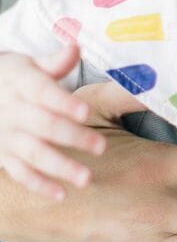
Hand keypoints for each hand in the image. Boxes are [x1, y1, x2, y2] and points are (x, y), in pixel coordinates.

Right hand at [0, 45, 105, 199]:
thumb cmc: (16, 78)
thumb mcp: (30, 64)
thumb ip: (55, 62)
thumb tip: (76, 47)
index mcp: (22, 85)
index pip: (43, 92)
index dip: (64, 103)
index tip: (86, 112)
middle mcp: (13, 111)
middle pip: (44, 126)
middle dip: (72, 137)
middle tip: (102, 147)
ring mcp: (7, 136)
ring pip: (34, 153)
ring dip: (60, 167)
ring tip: (87, 179)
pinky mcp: (3, 156)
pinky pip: (20, 173)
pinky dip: (39, 185)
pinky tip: (61, 194)